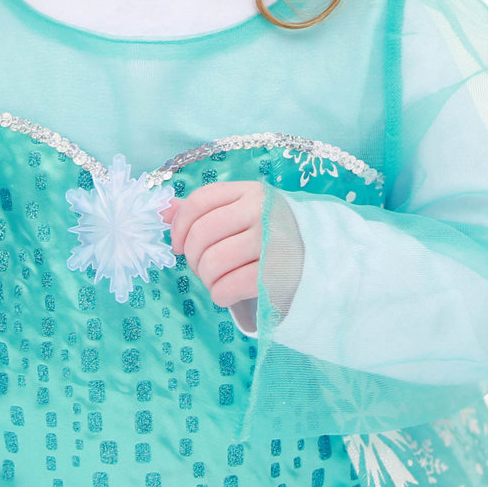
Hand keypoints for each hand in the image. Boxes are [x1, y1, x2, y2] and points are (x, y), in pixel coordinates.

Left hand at [166, 180, 266, 310]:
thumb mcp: (245, 213)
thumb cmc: (275, 238)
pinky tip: (228, 292)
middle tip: (204, 267)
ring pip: (211, 263)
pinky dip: (220, 294)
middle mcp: (261, 211)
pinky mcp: (274, 275)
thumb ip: (205, 210)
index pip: (199, 202)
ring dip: (207, 278)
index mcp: (251, 192)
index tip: (178, 246)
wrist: (325, 264)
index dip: (179, 226)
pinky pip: (227, 287)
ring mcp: (270, 243)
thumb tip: (162, 209)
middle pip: (200, 235)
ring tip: (218, 280)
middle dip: (193, 258)